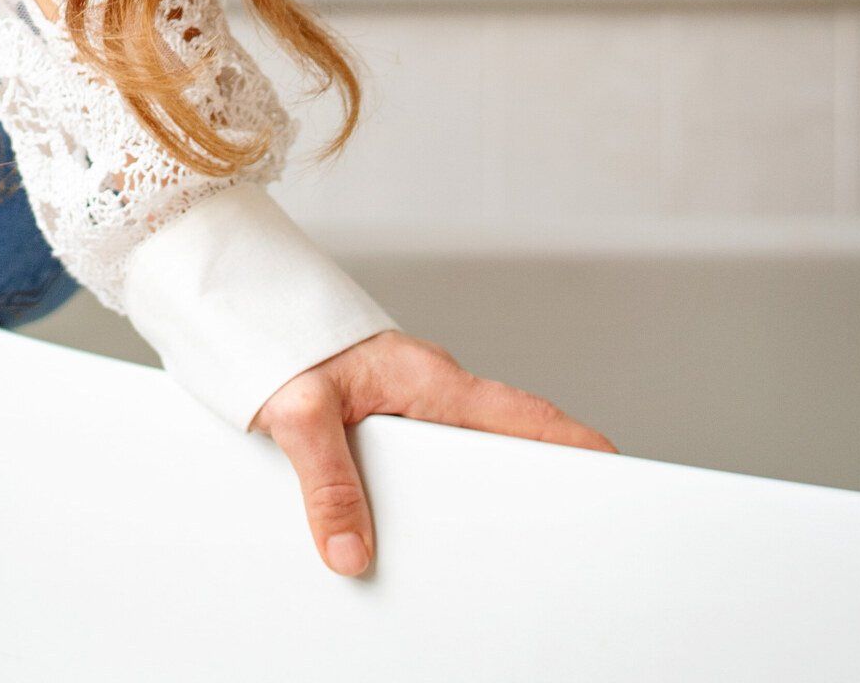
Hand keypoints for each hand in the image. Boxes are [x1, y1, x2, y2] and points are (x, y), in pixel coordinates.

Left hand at [251, 328, 615, 576]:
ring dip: (476, 496)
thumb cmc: (281, 337)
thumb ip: (326, 482)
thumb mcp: (300, 411)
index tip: (613, 463)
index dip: (568, 439)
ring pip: (460, 457)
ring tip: (491, 554)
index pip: (516, 413)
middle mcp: (429, 392)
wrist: (246, 304)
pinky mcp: (386, 420)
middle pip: (500, 442)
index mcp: (428, 381)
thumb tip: (350, 552)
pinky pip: (425, 462)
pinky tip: (419, 534)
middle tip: (564, 533)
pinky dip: (435, 495)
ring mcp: (411, 406)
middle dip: (532, 483)